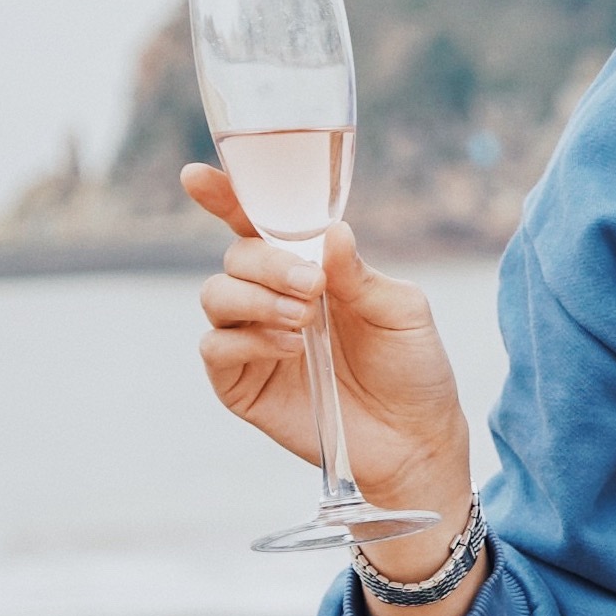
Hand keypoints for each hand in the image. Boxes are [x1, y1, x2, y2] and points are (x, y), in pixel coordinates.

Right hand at [186, 164, 479, 615]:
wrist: (416, 438)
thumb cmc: (413, 369)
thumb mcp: (402, 311)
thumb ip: (361, 273)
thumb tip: (328, 234)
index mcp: (311, 270)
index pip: (257, 224)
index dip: (226, 197)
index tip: (198, 177)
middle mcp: (274, 298)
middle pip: (234, 255)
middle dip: (266, 262)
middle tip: (312, 288)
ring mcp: (252, 339)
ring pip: (215, 294)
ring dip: (256, 298)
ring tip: (304, 320)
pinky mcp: (241, 382)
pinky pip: (215, 346)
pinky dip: (248, 339)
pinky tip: (290, 348)